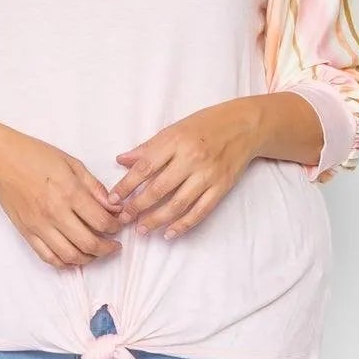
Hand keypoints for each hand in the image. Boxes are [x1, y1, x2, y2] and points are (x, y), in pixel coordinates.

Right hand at [0, 131, 123, 269]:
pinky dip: (65, 263)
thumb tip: (113, 206)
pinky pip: (48, 257)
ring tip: (96, 253)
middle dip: (107, 248)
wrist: (0, 160)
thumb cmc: (35, 156)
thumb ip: (94, 186)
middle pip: (89, 244)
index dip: (116, 227)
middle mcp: (55, 213)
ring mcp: (39, 226)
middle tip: (114, 245)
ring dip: (89, 259)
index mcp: (69, 192)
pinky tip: (74, 258)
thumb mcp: (71, 163)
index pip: (101, 221)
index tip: (119, 225)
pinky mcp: (27, 233)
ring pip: (70, 256)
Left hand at [109, 100, 262, 238]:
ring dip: (156, 220)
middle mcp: (191, 158)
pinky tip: (169, 233)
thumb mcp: (175, 129)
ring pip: (177, 204)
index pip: (144, 167)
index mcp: (175, 141)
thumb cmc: (206, 125)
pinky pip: (200, 211)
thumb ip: (148, 148)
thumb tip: (121, 160)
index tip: (112, 199)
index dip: (126, 185)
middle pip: (158, 189)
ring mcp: (208, 175)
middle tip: (123, 219)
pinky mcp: (221, 187)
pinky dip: (183, 225)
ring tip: (141, 230)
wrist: (246, 125)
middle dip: (137, 207)